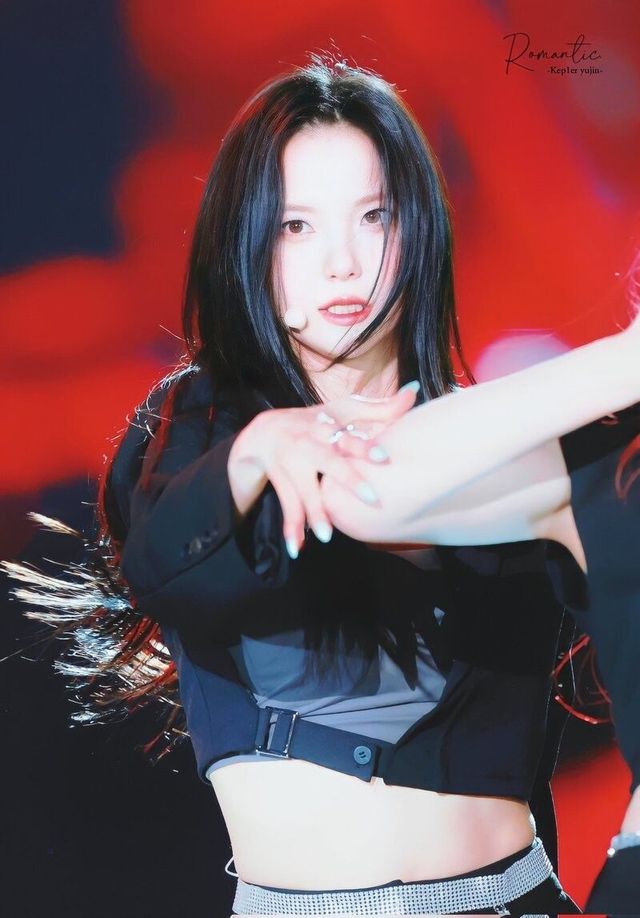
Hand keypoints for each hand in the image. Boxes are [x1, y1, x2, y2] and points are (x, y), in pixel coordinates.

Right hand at [228, 383, 419, 557]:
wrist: (260, 433)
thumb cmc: (313, 423)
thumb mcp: (341, 412)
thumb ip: (379, 408)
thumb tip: (415, 391)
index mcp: (327, 425)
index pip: (349, 435)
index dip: (366, 445)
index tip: (385, 458)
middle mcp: (308, 442)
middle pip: (328, 460)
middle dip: (347, 479)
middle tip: (371, 498)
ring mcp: (290, 461)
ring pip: (303, 488)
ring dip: (314, 511)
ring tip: (328, 535)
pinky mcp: (277, 480)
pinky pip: (285, 505)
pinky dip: (291, 527)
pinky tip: (298, 548)